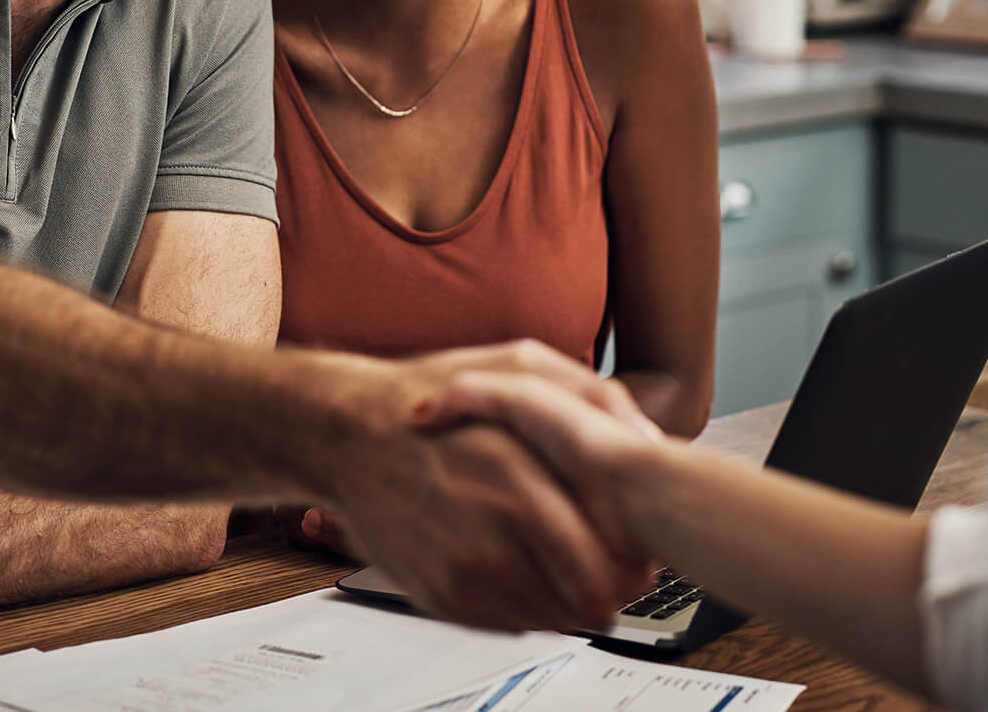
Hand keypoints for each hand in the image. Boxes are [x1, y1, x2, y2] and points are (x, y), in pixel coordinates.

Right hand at [306, 340, 656, 632]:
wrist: (345, 431)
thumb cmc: (427, 395)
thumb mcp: (517, 364)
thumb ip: (589, 396)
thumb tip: (642, 440)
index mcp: (518, 480)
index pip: (603, 563)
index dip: (631, 568)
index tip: (636, 558)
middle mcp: (489, 534)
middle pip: (585, 601)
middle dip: (610, 591)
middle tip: (614, 576)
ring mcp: (461, 571)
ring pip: (550, 620)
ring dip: (569, 603)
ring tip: (564, 570)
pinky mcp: (438, 594)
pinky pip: (507, 623)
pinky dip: (526, 607)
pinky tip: (522, 571)